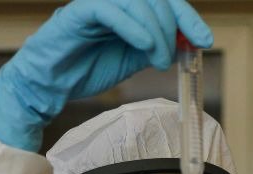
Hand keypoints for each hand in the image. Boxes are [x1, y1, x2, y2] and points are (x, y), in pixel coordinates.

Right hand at [0, 0, 212, 150]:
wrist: (47, 86)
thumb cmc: (84, 70)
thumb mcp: (131, 61)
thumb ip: (155, 48)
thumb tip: (184, 43)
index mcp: (127, 9)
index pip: (164, 2)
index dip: (188, 17)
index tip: (204, 40)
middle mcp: (112, 1)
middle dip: (173, 25)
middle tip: (171, 56)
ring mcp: (94, 4)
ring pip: (135, 0)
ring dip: (155, 30)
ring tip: (157, 59)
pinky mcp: (77, 13)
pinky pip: (108, 8)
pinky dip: (132, 26)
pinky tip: (143, 45)